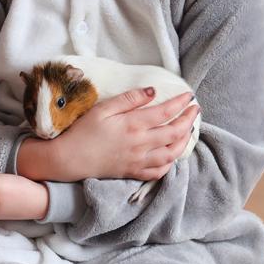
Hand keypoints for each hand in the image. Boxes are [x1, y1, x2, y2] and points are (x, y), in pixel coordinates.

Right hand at [28, 88, 199, 182]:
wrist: (69, 159)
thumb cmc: (83, 131)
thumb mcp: (103, 108)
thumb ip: (129, 99)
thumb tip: (153, 91)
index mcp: (133, 125)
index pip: (166, 112)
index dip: (181, 103)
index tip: (189, 96)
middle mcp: (141, 144)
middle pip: (175, 133)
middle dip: (189, 120)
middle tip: (194, 110)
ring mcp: (139, 160)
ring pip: (172, 154)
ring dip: (184, 141)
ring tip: (188, 130)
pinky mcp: (133, 172)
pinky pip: (159, 172)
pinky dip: (170, 164)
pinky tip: (172, 155)